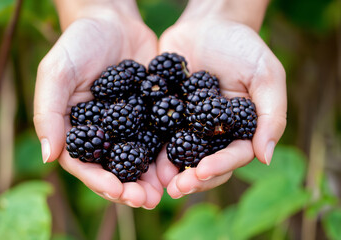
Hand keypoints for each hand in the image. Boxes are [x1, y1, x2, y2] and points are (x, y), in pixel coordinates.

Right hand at [33, 0, 162, 208]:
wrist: (114, 20)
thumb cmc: (79, 42)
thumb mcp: (58, 71)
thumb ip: (50, 112)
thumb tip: (49, 156)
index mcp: (79, 128)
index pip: (86, 164)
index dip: (101, 181)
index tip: (118, 191)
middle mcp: (106, 131)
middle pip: (117, 167)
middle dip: (132, 187)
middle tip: (149, 200)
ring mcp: (130, 124)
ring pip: (142, 157)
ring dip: (154, 176)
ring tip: (169, 188)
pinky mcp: (152, 112)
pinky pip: (161, 134)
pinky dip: (170, 149)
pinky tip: (182, 160)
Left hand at [156, 2, 286, 197]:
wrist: (207, 25)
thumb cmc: (242, 47)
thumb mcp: (265, 74)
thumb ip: (272, 113)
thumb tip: (265, 157)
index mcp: (239, 129)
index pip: (232, 155)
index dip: (219, 166)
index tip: (202, 171)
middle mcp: (212, 133)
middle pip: (204, 162)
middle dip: (191, 177)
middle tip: (175, 188)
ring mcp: (187, 125)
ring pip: (178, 155)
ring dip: (168, 171)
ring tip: (156, 181)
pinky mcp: (165, 114)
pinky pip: (157, 133)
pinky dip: (149, 146)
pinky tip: (138, 156)